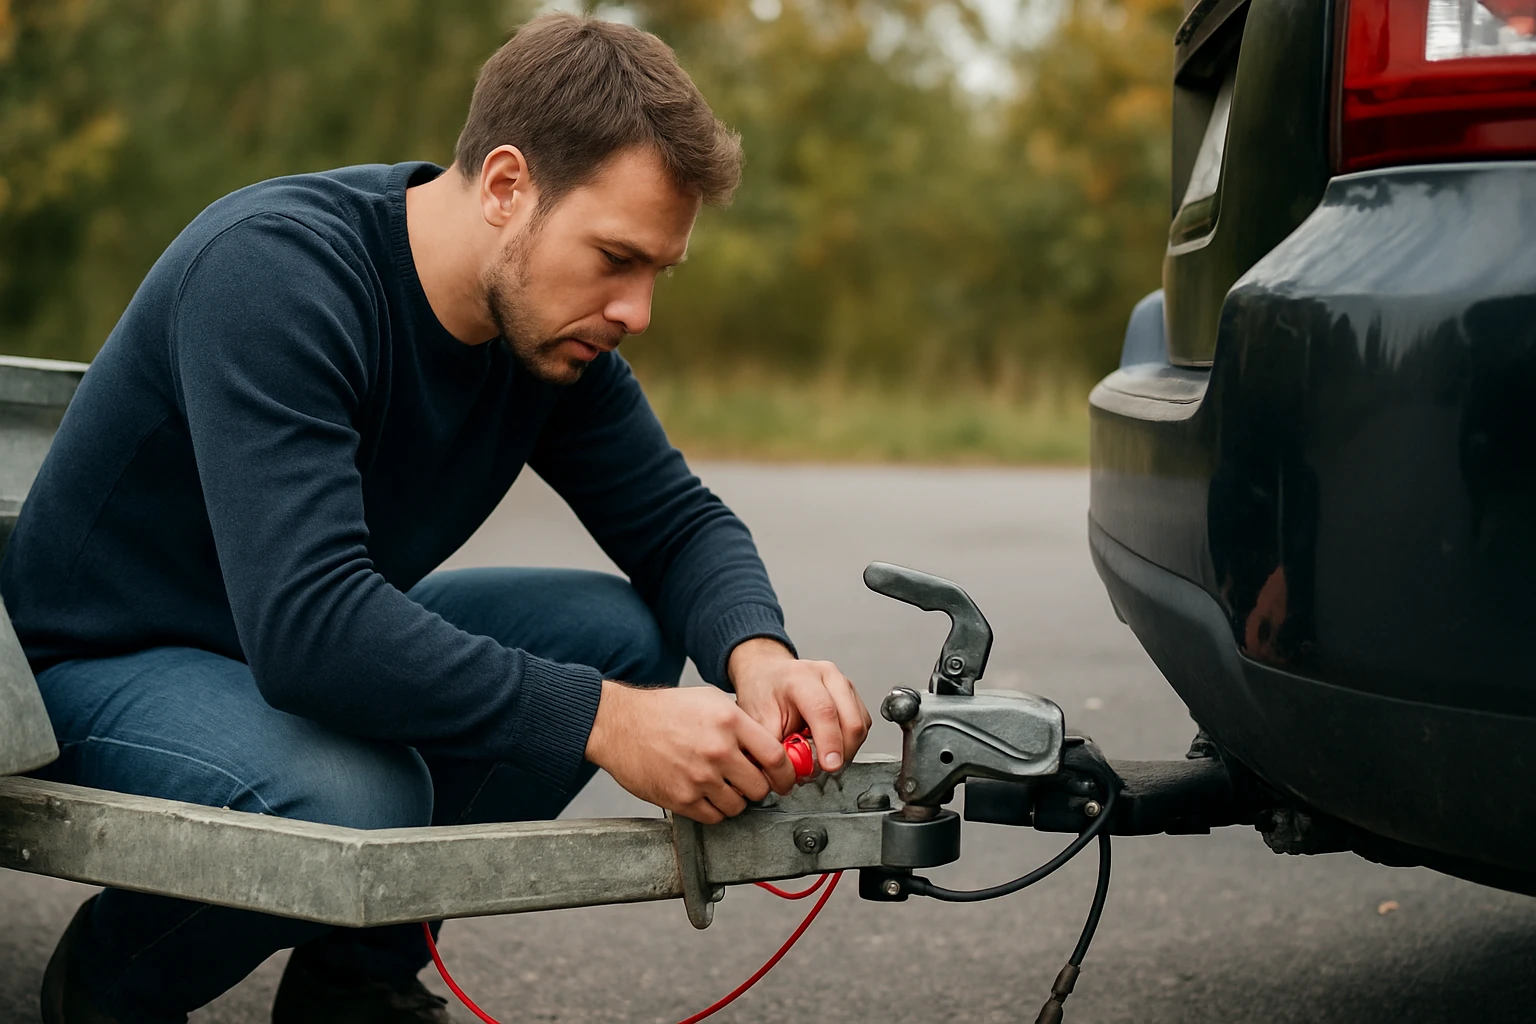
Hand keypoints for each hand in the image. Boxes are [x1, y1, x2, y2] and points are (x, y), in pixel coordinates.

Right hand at [583, 681, 792, 823]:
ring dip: (737, 800)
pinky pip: (714, 817)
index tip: (785, 780)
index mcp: (730, 722)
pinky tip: (707, 794)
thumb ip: (743, 723)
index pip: (776, 758)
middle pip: (760, 787)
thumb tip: (769, 747)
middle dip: (759, 788)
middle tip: (750, 782)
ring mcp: (699, 777)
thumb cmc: (665, 711)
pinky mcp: (681, 798)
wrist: (621, 724)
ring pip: (738, 806)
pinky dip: (715, 810)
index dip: (786, 774)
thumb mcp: (711, 700)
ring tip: (724, 786)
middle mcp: (717, 750)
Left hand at [728, 638, 872, 773]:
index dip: (830, 742)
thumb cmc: (763, 692)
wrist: (768, 675)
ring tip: (821, 755)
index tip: (829, 766)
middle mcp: (827, 677)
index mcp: (800, 678)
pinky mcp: (853, 696)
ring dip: (846, 749)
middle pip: (851, 720)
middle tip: (821, 769)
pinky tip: (829, 744)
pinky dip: (849, 742)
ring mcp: (844, 684)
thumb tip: (792, 773)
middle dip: (841, 753)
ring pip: (860, 726)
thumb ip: (775, 748)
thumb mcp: (758, 720)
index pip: (824, 711)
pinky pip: (862, 725)